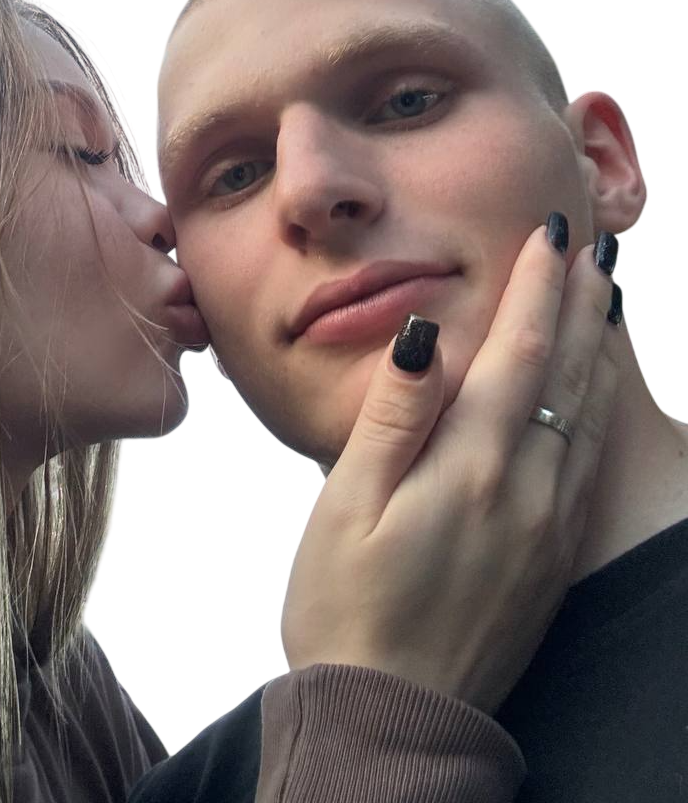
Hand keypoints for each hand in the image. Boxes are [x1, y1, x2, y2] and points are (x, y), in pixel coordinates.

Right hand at [280, 219, 620, 714]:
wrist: (392, 719)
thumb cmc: (346, 607)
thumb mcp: (348, 502)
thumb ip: (395, 414)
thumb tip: (425, 333)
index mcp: (473, 466)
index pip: (519, 351)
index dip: (537, 287)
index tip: (549, 235)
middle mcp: (527, 490)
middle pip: (567, 375)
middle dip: (581, 303)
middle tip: (594, 247)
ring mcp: (546, 528)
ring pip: (590, 416)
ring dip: (600, 350)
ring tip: (607, 300)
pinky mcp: (550, 560)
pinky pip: (591, 463)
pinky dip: (601, 410)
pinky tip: (597, 395)